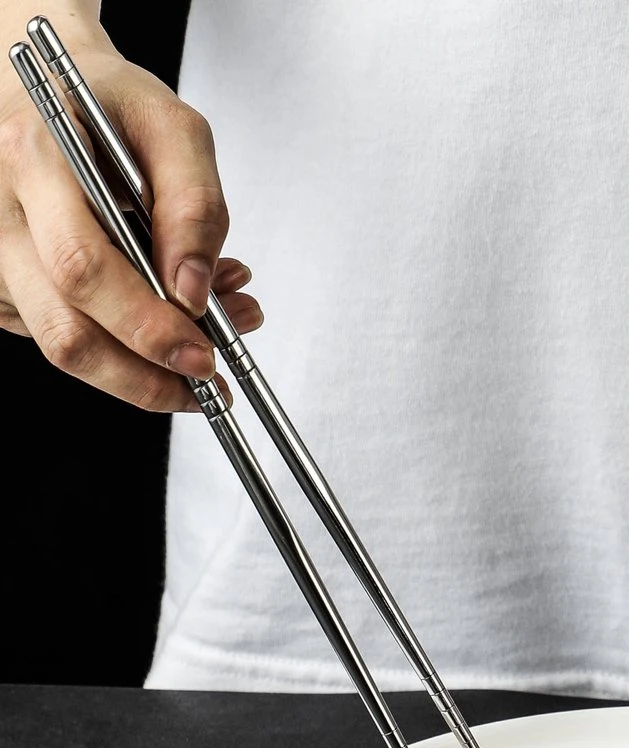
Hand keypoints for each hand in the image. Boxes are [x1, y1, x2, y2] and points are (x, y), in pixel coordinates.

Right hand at [0, 23, 260, 410]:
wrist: (46, 87)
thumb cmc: (108, 104)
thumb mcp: (173, 127)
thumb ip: (195, 205)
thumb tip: (196, 291)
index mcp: (31, 159)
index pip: (83, 269)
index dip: (146, 324)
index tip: (204, 353)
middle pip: (65, 330)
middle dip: (147, 375)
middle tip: (209, 381)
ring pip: (62, 347)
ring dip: (145, 367)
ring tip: (207, 342)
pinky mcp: (2, 286)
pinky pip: (63, 337)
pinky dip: (126, 346)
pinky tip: (166, 317)